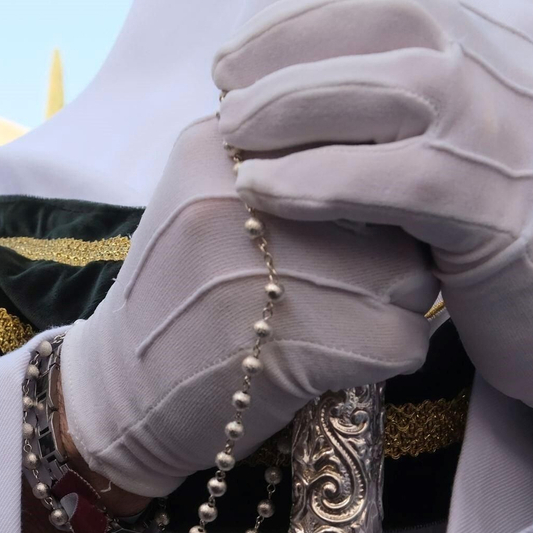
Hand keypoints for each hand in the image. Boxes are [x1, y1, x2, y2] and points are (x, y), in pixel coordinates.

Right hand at [59, 117, 438, 496]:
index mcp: (216, 143)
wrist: (123, 397)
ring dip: (393, 304)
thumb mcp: (205, 198)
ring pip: (409, 271)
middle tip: (341, 285)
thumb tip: (392, 139)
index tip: (332, 227)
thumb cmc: (181, 299)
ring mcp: (269, 270)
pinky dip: (387, 357)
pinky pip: (404, 337)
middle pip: (388, 200)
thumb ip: (279, 158)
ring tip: (338, 322)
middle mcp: (242, 195)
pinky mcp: (300, 343)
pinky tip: (338, 362)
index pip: (350, 136)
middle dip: (386, 246)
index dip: (361, 185)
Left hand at [214, 0, 532, 419]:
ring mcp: (517, 144)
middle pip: (395, 24)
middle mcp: (514, 82)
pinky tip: (263, 190)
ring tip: (232, 132)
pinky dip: (323, 178)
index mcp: (501, 56)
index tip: (242, 49)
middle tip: (224, 89)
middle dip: (292, 47)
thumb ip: (408, 108)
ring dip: (297, 102)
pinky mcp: (507, 218)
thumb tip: (301, 76)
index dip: (308, 13)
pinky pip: (404, 180)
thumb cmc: (503, 243)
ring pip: (399, 89)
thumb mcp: (465, 152)